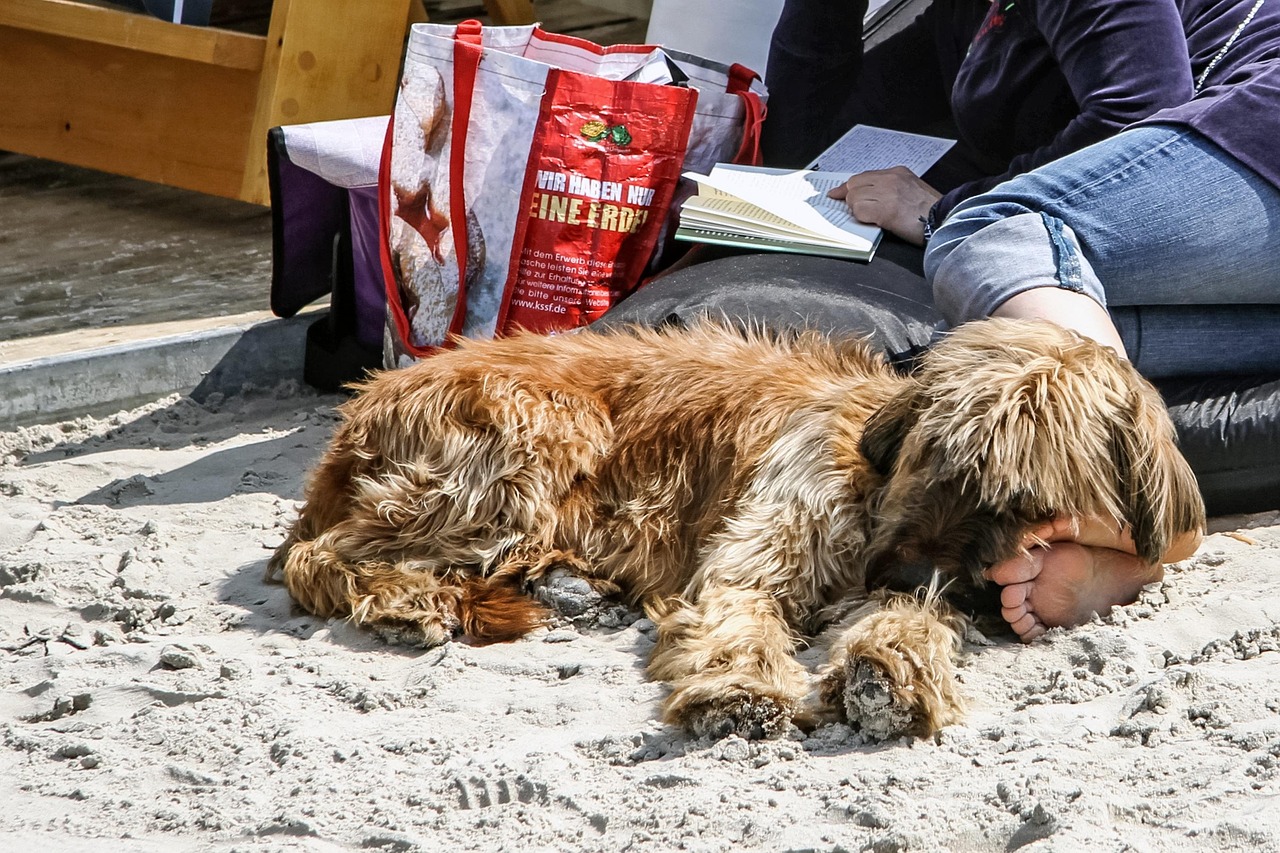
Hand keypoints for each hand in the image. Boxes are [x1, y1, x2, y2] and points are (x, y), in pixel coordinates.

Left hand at [827, 166, 941, 246]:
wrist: (944, 219)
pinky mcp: (885, 210)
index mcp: (897, 172)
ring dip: (858, 211)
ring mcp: (887, 193)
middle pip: (854, 184)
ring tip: (873, 217)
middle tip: (856, 210)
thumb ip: (890, 188)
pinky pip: (860, 211)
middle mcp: (891, 179)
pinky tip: (875, 222)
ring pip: (854, 198)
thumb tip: (867, 196)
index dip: (848, 187)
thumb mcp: (911, 189)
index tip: (837, 193)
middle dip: (851, 199)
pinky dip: (862, 218)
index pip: (863, 176)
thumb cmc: (929, 211)